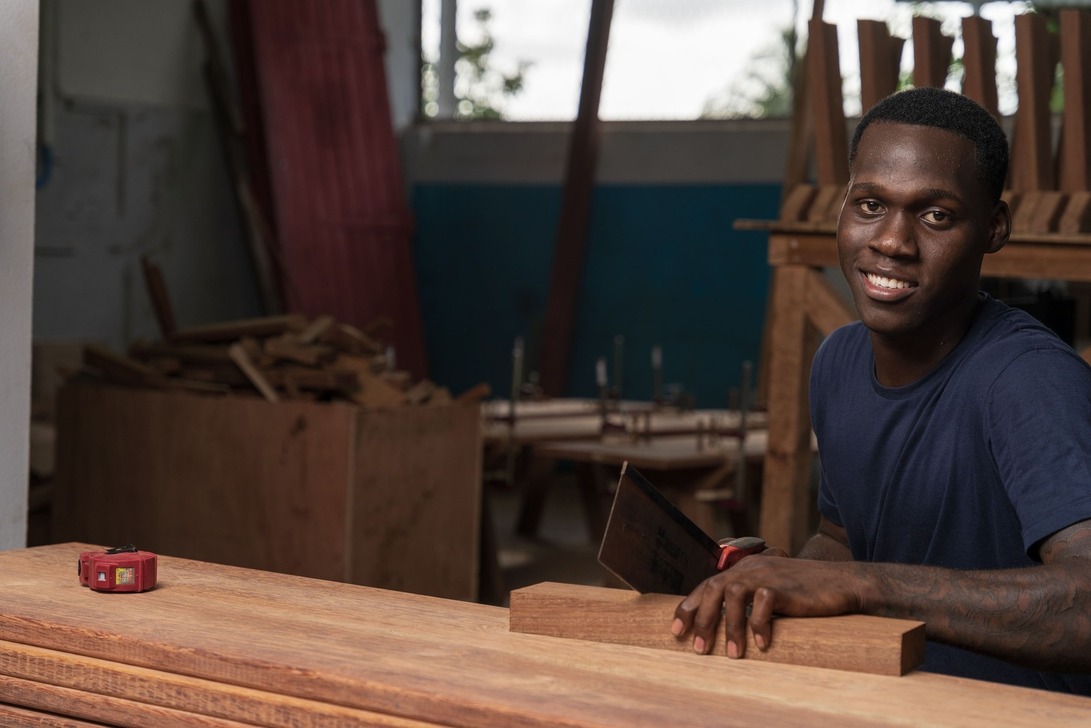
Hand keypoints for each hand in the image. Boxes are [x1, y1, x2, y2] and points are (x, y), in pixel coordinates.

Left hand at [670, 553, 863, 657]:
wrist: (842, 582)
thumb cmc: (805, 592)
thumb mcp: (771, 588)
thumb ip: (749, 597)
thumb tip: (723, 623)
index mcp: (745, 568)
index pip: (707, 584)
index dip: (689, 606)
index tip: (676, 631)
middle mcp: (752, 568)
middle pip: (714, 588)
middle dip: (702, 619)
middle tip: (699, 648)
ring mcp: (768, 574)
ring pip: (733, 594)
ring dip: (729, 627)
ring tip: (733, 655)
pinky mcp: (786, 586)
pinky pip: (764, 602)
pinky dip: (759, 623)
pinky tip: (763, 643)